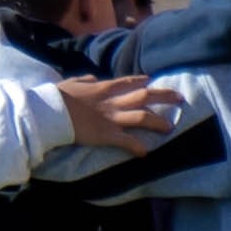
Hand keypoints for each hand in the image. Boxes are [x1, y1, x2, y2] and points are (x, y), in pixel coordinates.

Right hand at [51, 75, 178, 153]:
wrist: (51, 112)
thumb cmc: (57, 97)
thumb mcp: (71, 83)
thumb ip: (84, 80)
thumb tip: (91, 78)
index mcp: (103, 87)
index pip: (129, 81)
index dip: (143, 81)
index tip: (153, 81)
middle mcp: (113, 102)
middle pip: (145, 96)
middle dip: (164, 96)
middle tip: (179, 98)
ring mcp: (112, 118)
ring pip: (143, 117)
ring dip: (158, 122)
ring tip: (170, 128)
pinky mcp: (107, 135)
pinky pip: (127, 141)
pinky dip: (137, 147)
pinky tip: (145, 152)